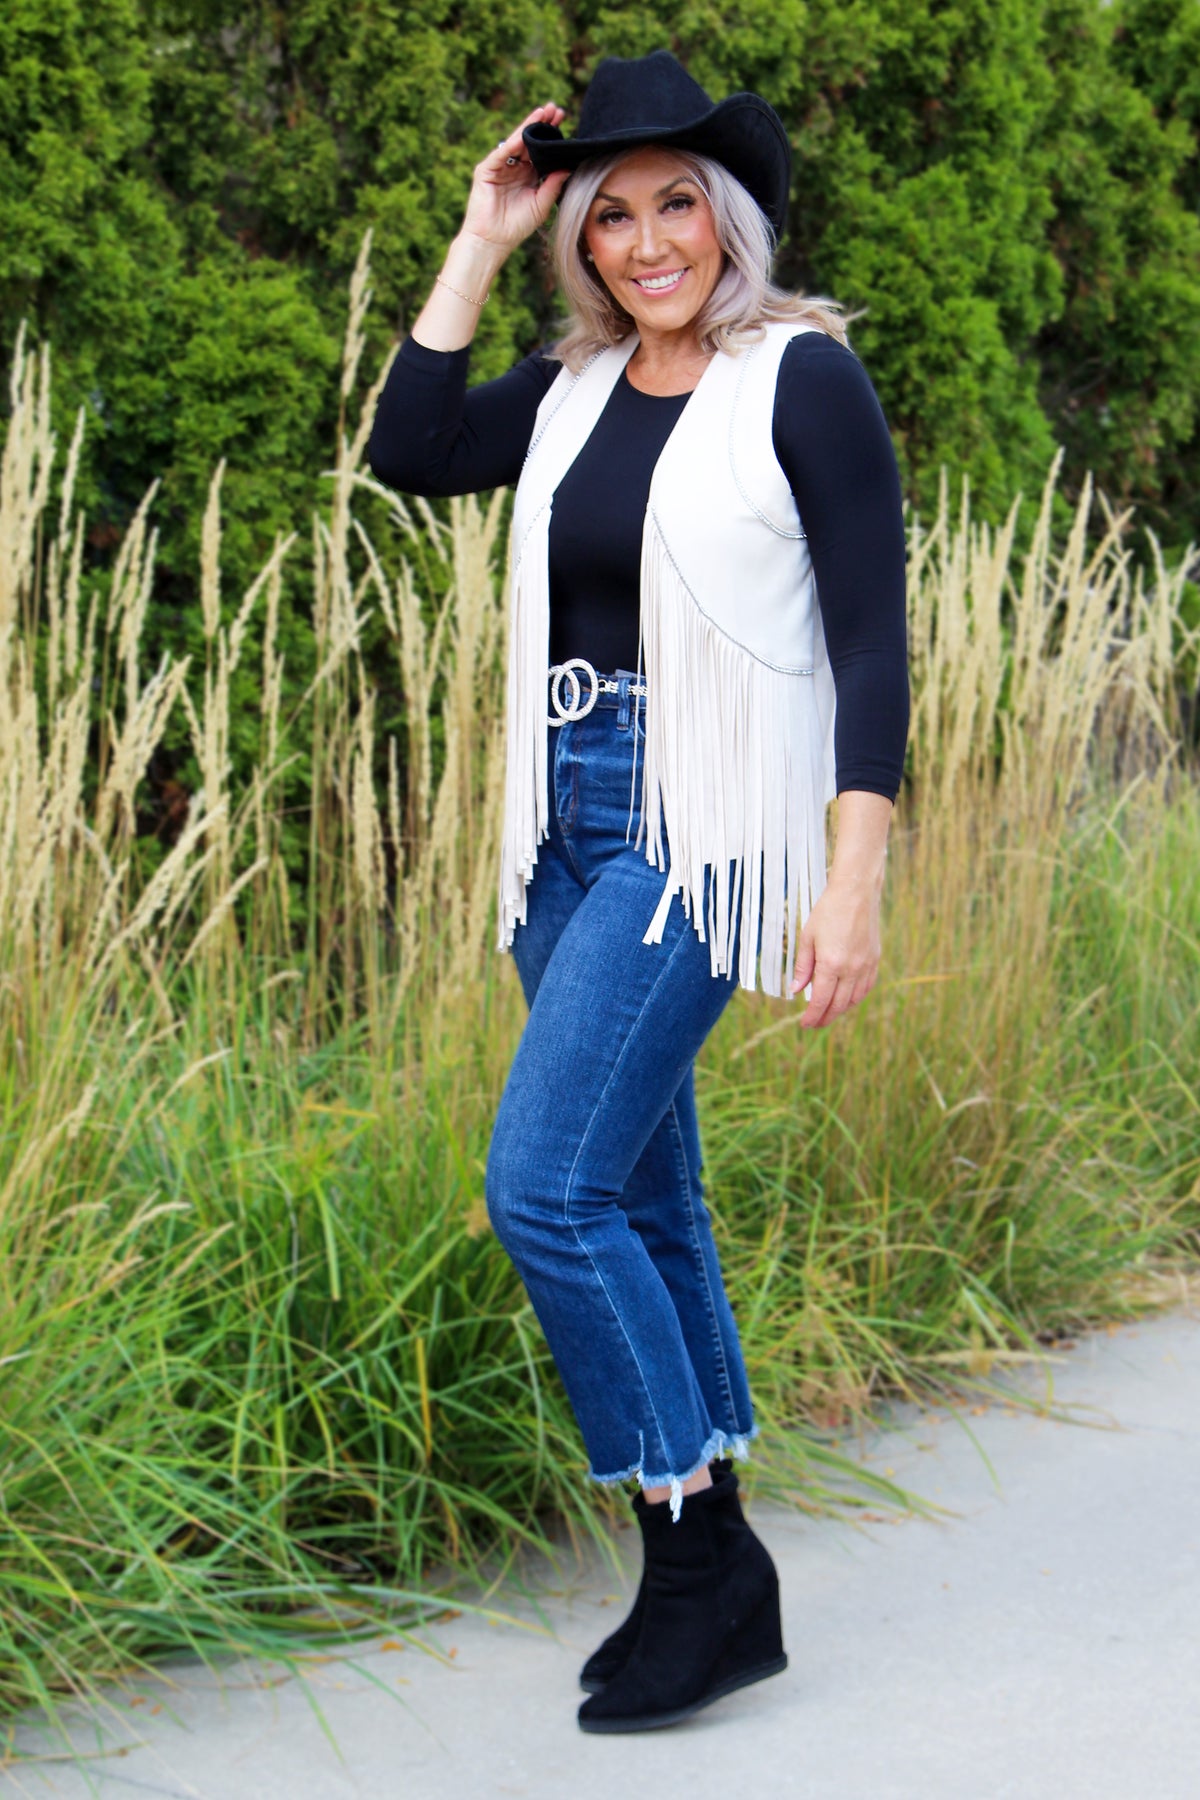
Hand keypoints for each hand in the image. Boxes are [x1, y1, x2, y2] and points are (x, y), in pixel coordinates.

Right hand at [459, 103, 570, 251]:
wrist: (493, 241)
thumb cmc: (516, 227)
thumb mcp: (541, 204)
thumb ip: (553, 185)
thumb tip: (568, 167)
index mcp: (528, 175)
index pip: (540, 150)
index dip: (550, 136)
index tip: (564, 121)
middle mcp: (514, 167)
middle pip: (529, 141)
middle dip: (541, 124)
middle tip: (557, 109)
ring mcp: (499, 166)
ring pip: (515, 142)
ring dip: (528, 127)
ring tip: (543, 113)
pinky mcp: (486, 170)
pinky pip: (500, 154)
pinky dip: (512, 144)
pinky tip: (523, 135)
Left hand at [790, 873, 882, 1028]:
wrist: (856, 893)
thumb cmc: (828, 911)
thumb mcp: (808, 937)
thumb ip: (803, 966)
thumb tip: (796, 990)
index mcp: (832, 964)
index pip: (821, 1000)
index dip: (812, 1016)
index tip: (805, 1024)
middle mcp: (851, 969)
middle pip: (838, 1005)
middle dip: (825, 1018)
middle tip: (814, 1024)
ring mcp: (866, 966)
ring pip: (854, 999)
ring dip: (840, 1011)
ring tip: (828, 1014)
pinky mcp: (875, 960)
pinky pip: (866, 988)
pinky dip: (855, 998)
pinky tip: (846, 1000)